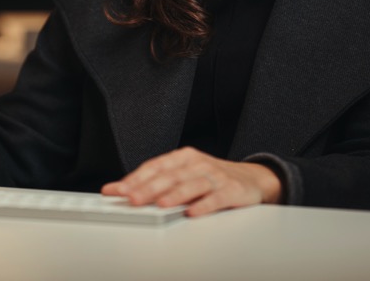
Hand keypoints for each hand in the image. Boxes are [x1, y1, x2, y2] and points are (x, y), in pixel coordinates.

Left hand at [101, 146, 282, 216]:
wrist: (252, 179)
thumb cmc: (212, 178)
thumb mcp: (185, 174)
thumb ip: (159, 181)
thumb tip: (125, 192)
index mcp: (184, 158)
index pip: (155, 166)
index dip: (135, 178)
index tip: (117, 190)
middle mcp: (198, 164)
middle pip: (171, 176)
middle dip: (149, 188)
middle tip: (132, 199)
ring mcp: (216, 176)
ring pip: (192, 184)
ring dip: (175, 195)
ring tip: (160, 204)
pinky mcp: (232, 190)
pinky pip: (216, 198)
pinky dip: (204, 205)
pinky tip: (192, 212)